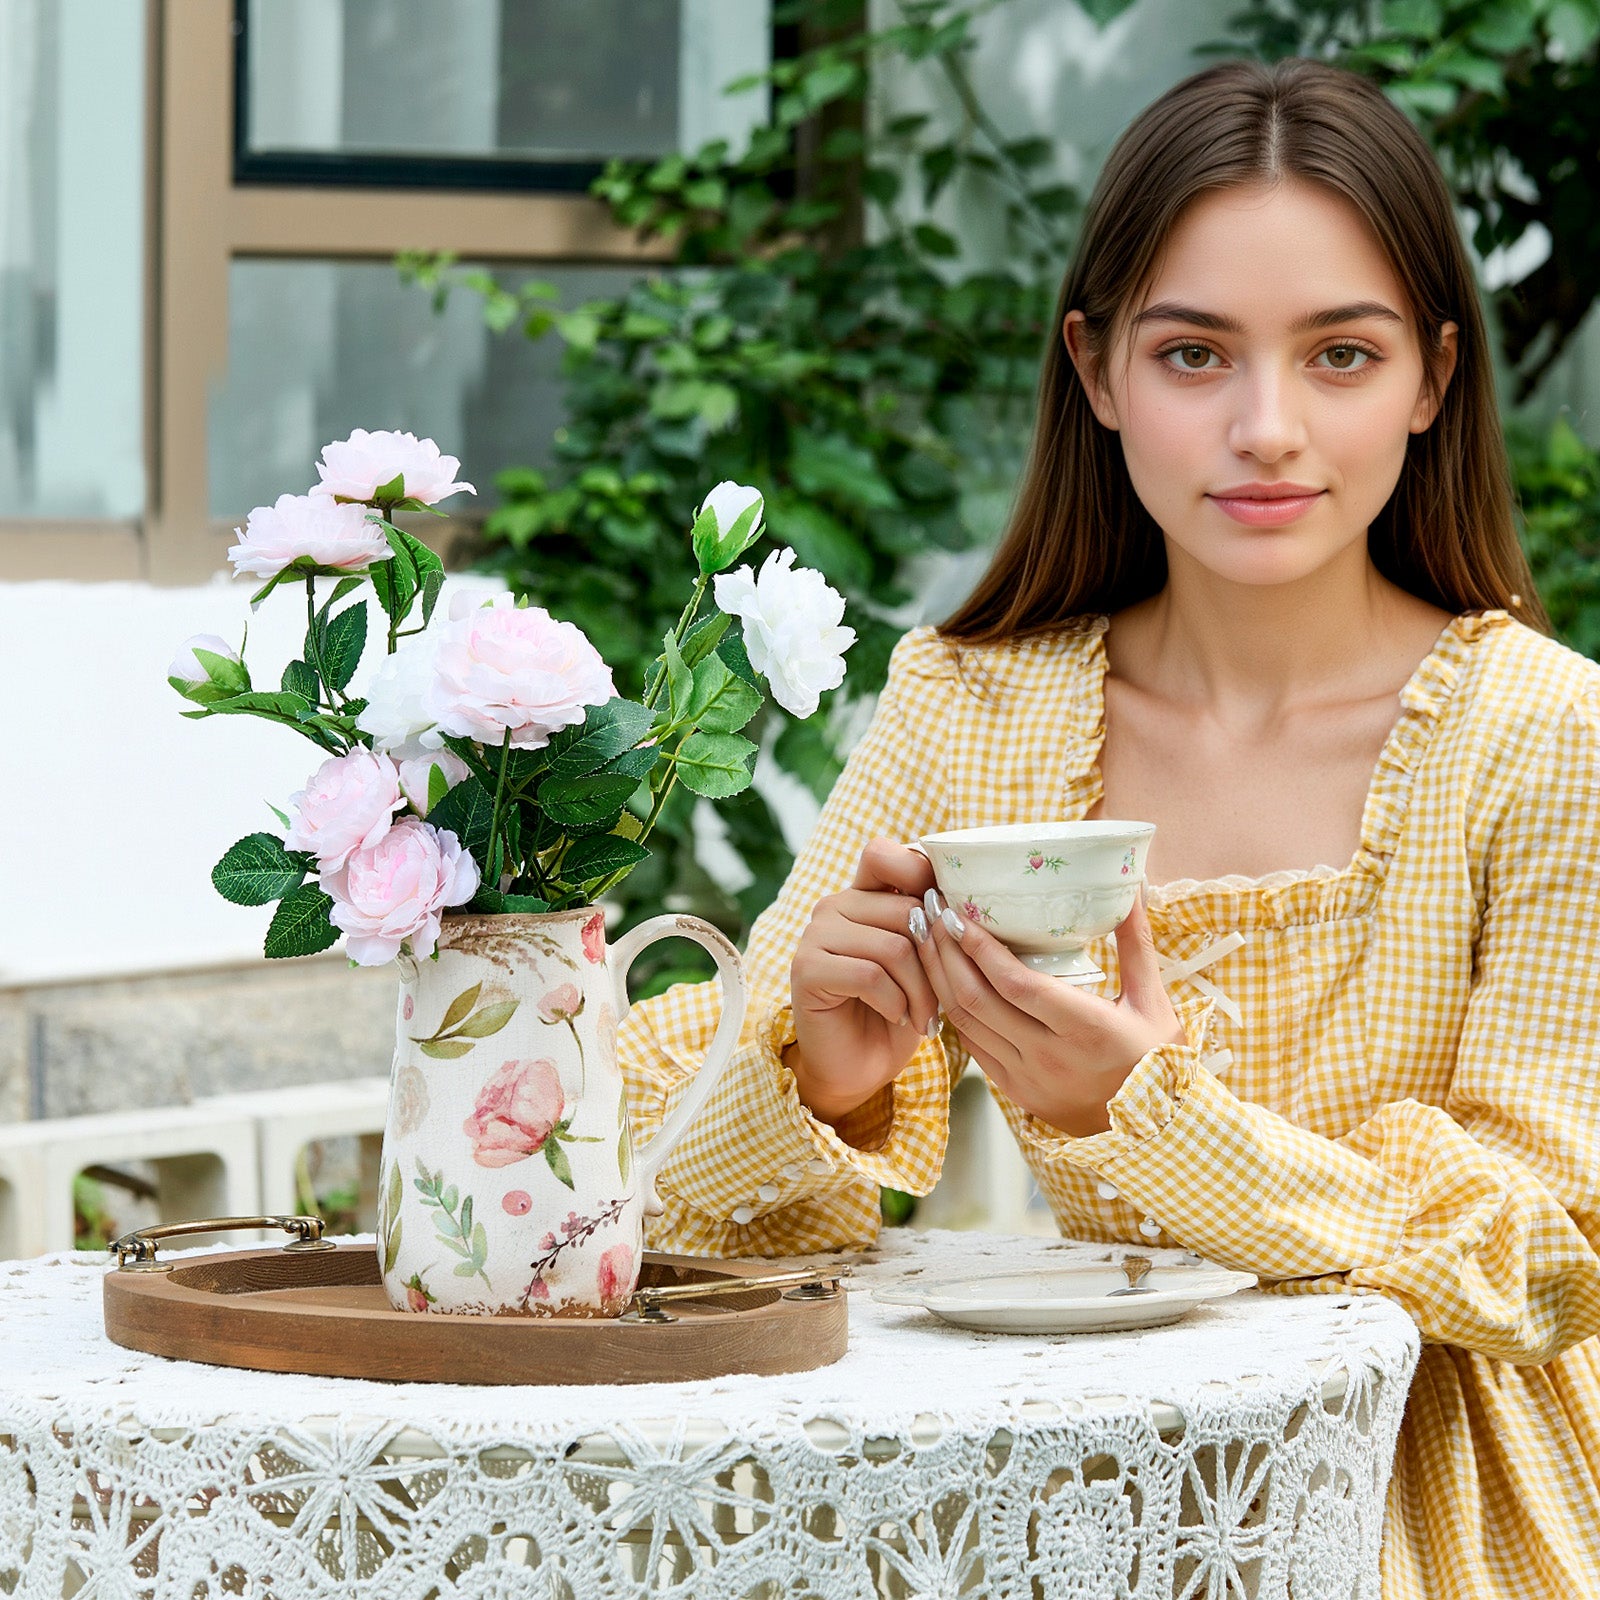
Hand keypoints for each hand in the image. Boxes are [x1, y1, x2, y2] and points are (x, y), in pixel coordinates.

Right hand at [786, 838, 938, 1124]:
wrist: (857, 1068)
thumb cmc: (896, 1011)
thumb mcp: (921, 962)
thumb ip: (928, 923)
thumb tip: (959, 902)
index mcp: (861, 895)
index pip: (884, 855)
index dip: (919, 875)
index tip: (945, 921)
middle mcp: (834, 906)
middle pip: (906, 912)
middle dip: (935, 962)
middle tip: (940, 1000)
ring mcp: (815, 935)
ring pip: (893, 946)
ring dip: (920, 991)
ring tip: (923, 1016)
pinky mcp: (806, 969)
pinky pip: (869, 975)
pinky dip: (894, 1003)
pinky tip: (896, 1017)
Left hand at [911, 886, 1185, 1134]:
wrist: (1154, 1134)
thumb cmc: (1157, 1061)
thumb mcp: (1155, 1002)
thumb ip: (1137, 944)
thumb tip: (1133, 889)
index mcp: (1086, 1030)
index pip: (1016, 985)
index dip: (980, 948)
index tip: (957, 914)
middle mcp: (1049, 1057)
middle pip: (978, 999)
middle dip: (945, 952)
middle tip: (929, 912)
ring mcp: (1027, 1078)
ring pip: (966, 1023)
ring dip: (939, 978)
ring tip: (926, 938)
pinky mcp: (1015, 1092)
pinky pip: (972, 1046)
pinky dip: (954, 1010)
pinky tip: (944, 980)